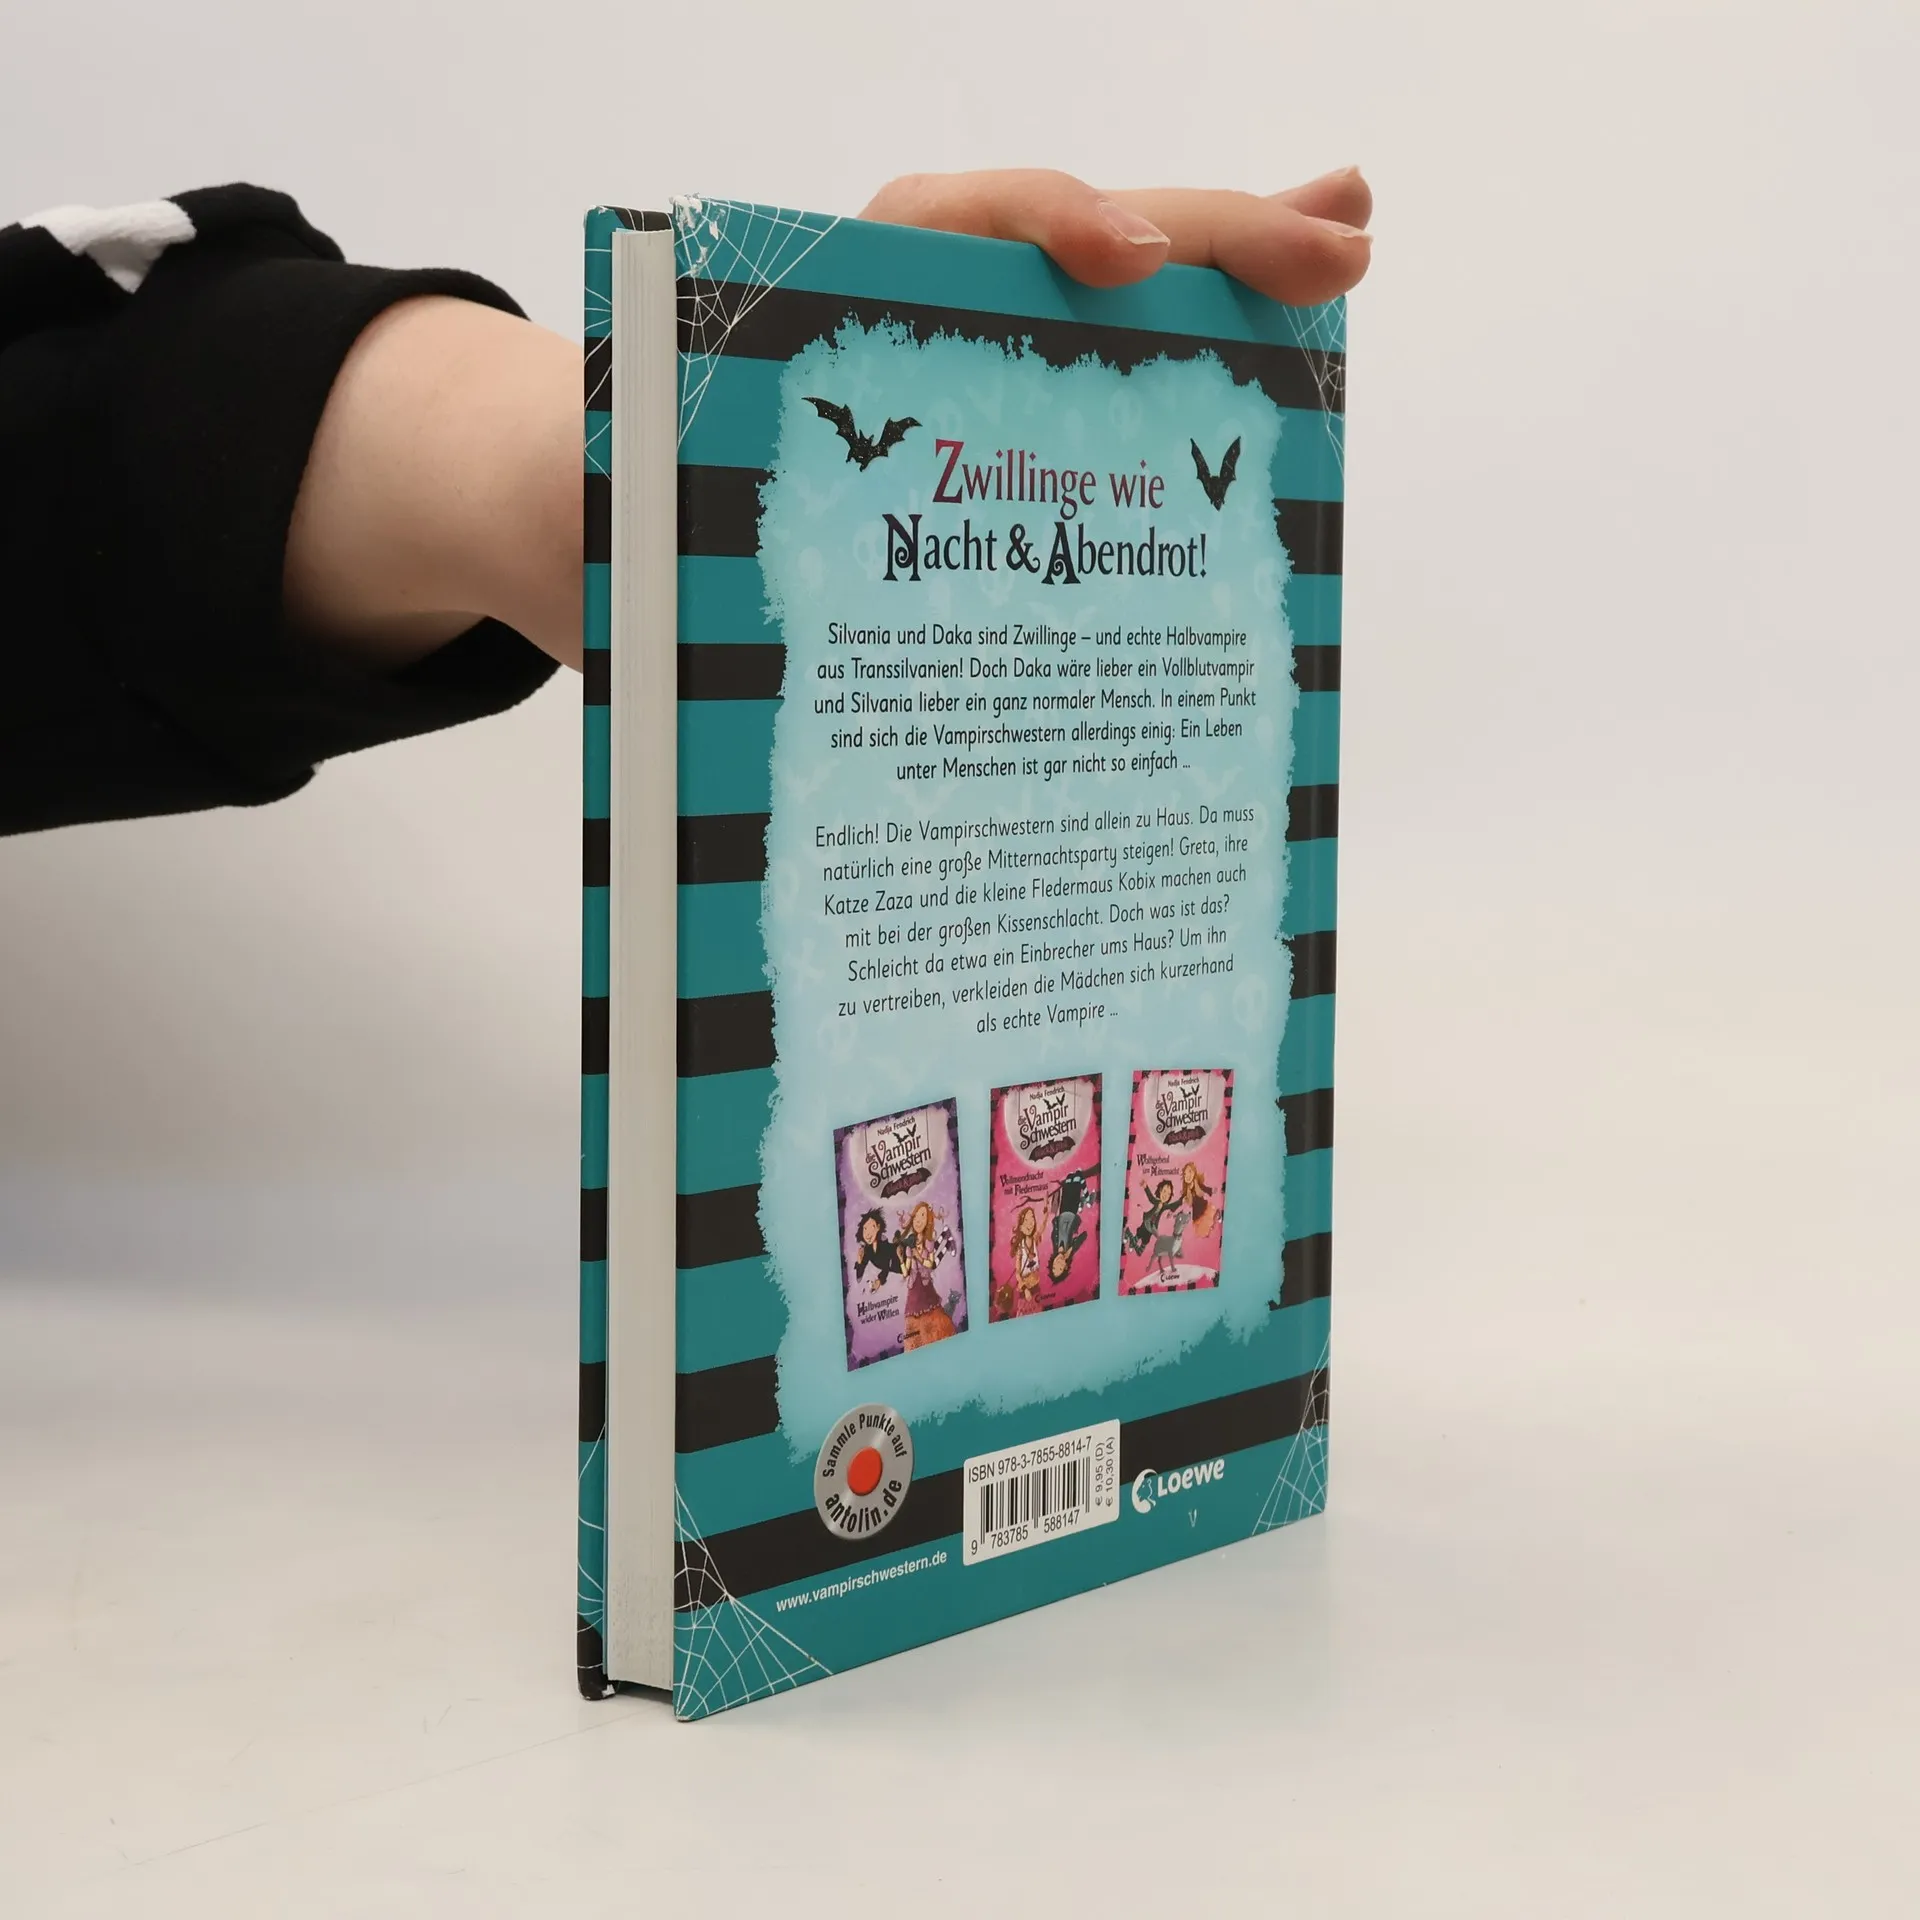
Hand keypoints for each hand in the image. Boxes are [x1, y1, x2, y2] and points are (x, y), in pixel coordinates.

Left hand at [286, 169, 1370, 676]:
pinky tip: (1281, 366)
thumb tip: (632, 557)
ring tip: (1342, 258)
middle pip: (1071, 244)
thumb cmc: (623, 506)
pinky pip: (1101, 390)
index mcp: (825, 310)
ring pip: (1107, 305)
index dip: (1038, 230)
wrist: (604, 520)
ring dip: (1230, 276)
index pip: (942, 227)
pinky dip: (1194, 372)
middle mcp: (913, 315)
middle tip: (1335, 245)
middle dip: (1205, 238)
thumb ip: (646, 511)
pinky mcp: (991, 428)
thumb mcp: (617, 502)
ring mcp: (964, 364)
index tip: (1119, 264)